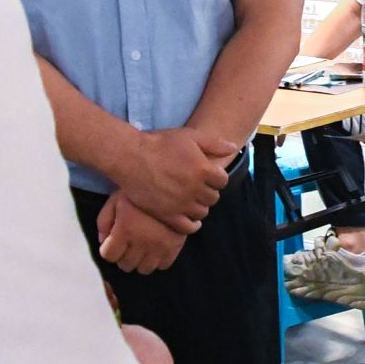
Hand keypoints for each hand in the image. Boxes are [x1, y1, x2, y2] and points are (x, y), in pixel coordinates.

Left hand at [97, 192, 187, 275]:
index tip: (114, 241)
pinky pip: (163, 265)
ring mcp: (160, 246)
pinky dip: (158, 259)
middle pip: (125, 265)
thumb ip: (103, 219)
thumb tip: (102, 241)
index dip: (108, 248)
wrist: (172, 184)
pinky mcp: (175, 246)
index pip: (108, 255)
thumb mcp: (116, 199)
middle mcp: (142, 241)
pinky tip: (156, 246)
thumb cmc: (139, 192)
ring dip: (141, 260)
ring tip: (142, 246)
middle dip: (123, 255)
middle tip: (128, 242)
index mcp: (125, 228)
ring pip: (144, 269)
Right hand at [114, 127, 233, 231]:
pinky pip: (187, 227)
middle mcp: (195, 189)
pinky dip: (192, 225)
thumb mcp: (189, 136)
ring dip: (200, 206)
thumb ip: (214, 143)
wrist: (131, 157)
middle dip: (209, 191)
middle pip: (213, 197)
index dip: (217, 177)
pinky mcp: (168, 215)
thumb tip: (233, 148)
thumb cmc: (160, 143)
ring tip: (192, 200)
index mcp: (203, 169)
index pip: (222, 181)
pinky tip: (191, 220)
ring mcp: (181, 204)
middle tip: (199, 187)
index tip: (208, 175)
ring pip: (202, 212)